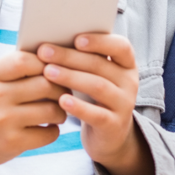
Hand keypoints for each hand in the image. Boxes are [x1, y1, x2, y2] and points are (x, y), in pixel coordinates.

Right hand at [0, 51, 67, 174]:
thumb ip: (14, 69)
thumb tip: (53, 58)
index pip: (25, 60)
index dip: (45, 64)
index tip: (51, 72)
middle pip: (46, 84)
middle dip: (60, 89)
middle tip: (62, 94)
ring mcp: (4, 120)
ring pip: (52, 110)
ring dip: (61, 112)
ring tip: (56, 113)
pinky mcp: (13, 142)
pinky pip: (49, 134)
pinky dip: (53, 131)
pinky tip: (46, 129)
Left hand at [38, 33, 153, 174]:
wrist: (109, 136)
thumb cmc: (94, 98)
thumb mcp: (93, 76)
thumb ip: (81, 59)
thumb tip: (50, 42)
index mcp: (126, 65)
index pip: (121, 47)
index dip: (100, 41)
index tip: (76, 39)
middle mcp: (129, 82)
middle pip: (101, 65)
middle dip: (70, 57)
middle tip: (44, 52)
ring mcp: (124, 105)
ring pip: (98, 87)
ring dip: (71, 77)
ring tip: (48, 72)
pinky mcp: (114, 125)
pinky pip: (97, 114)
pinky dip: (79, 107)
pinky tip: (62, 101)